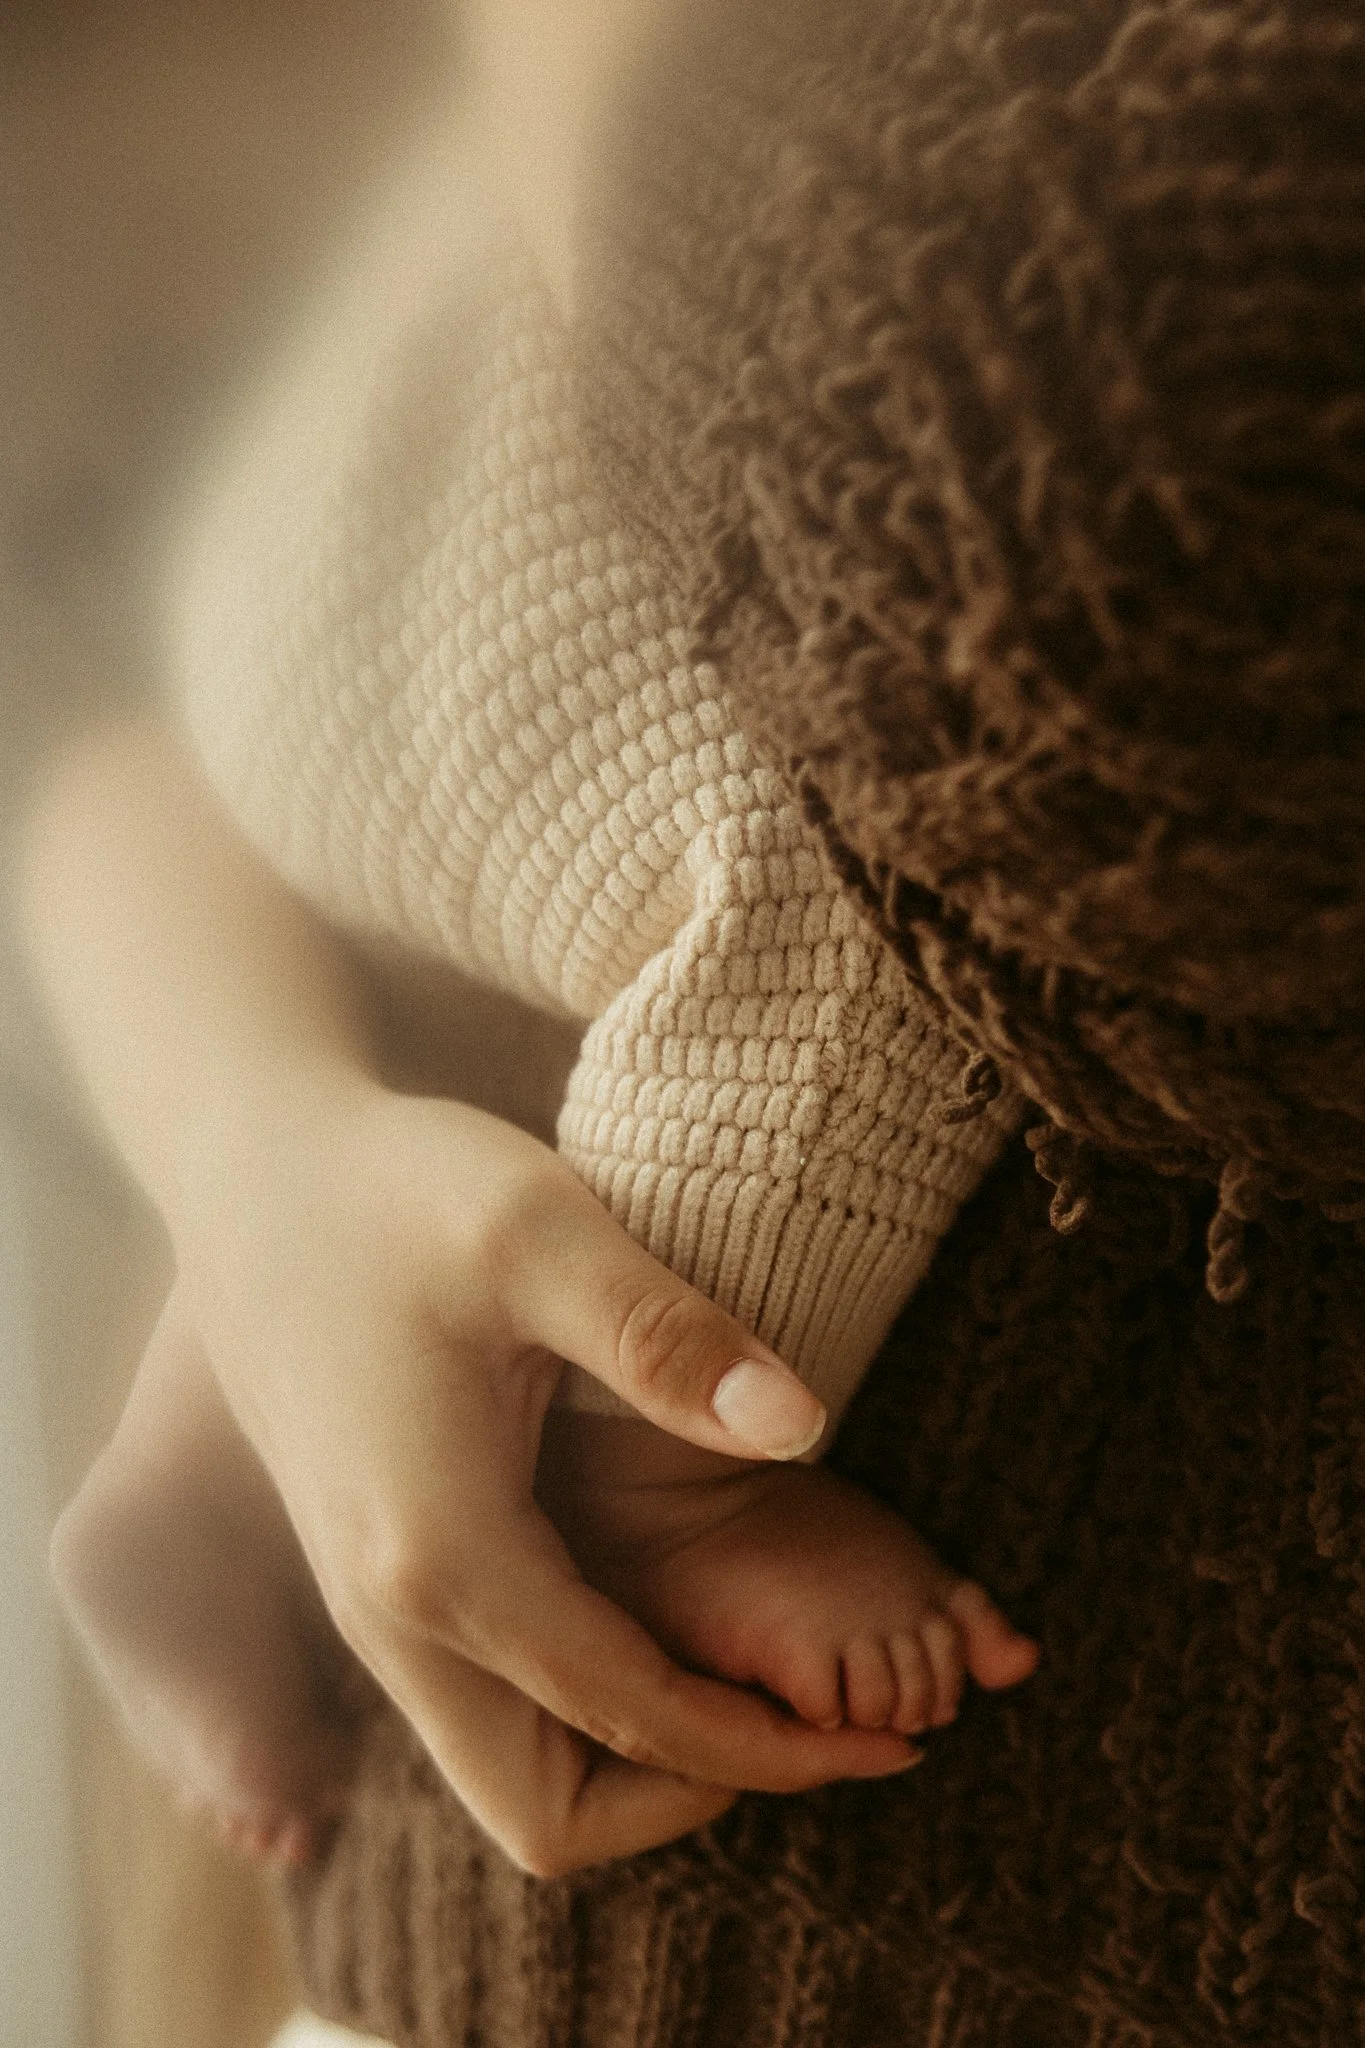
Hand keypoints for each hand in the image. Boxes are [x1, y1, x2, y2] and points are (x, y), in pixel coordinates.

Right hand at [182, 1084, 917, 1872]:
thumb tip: (803, 1426)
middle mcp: (391, 1613)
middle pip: (547, 1817)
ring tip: (755, 1677)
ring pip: (507, 1772)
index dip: (769, 1748)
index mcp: (443, 1553)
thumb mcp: (539, 1232)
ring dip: (635, 1759)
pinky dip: (582, 1708)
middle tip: (819, 1727)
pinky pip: (484, 1702)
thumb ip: (669, 1338)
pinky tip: (662, 1612)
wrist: (255, 1176)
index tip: (884, 1742)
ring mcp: (369, 1602)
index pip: (631, 1719)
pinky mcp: (371, 1570)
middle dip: (693, 1795)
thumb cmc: (394, 1191)